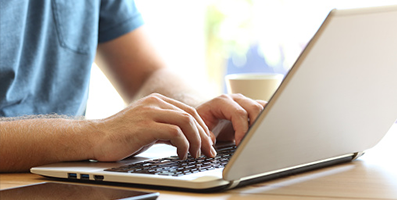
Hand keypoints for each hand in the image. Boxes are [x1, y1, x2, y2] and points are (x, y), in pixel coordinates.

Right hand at [92, 93, 215, 160]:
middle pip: (191, 116)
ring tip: (196, 154)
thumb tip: (186, 139)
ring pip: (186, 122)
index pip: (189, 111)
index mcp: (157, 101)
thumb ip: (166, 129)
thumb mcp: (148, 128)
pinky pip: (175, 133)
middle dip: (203, 135)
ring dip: (196, 140)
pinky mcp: (145, 126)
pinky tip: (181, 155)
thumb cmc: (121, 135)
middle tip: (208, 151)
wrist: (96, 138)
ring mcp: (150, 112)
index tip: (207, 142)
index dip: (202, 128)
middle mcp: (155, 103)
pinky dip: (183, 145)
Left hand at [196, 94, 266, 144]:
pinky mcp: (252, 108)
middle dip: (256, 127)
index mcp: (222, 102)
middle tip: (251, 143)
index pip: (239, 113)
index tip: (240, 144)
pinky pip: (265, 110)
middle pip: (254, 108)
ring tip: (258, 138)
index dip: (242, 130)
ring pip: (263, 107)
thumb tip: (212, 140)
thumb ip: (204, 134)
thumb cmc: (202, 121)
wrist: (205, 115)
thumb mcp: (199, 127)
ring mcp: (245, 102)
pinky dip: (268, 120)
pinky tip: (265, 132)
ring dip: (264, 123)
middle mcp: (236, 99)